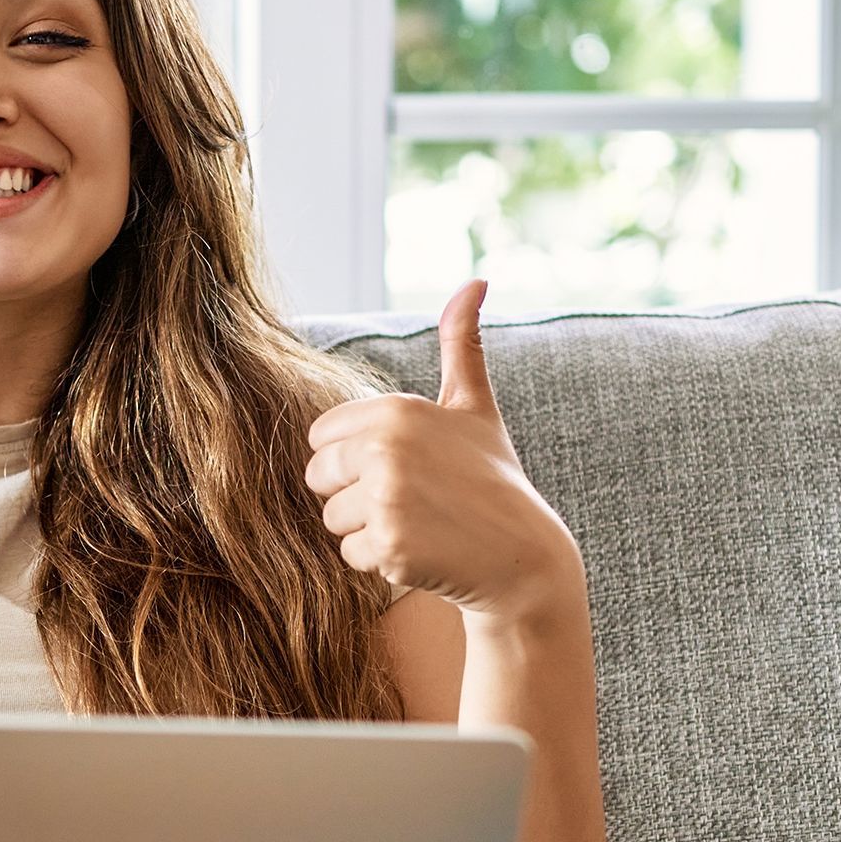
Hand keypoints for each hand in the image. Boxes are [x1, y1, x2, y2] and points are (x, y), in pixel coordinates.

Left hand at [304, 279, 581, 626]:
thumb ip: (461, 343)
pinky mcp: (390, 547)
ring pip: (332, 519)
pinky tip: (422, 551)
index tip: (399, 465)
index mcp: (397, 410)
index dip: (352, 456)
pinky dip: (381, 561)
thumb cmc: (492, 477)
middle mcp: (387, 449)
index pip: (321, 437)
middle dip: (352, 493)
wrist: (522, 554)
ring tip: (419, 523)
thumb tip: (475, 281)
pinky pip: (351, 554)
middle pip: (318, 476)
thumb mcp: (474, 406)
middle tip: (409, 498)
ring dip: (366, 528)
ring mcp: (387, 499)